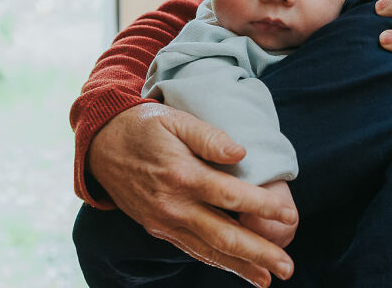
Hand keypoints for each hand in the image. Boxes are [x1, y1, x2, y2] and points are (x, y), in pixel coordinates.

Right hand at [87, 103, 297, 286]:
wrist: (101, 145)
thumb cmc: (146, 126)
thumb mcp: (177, 120)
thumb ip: (209, 137)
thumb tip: (241, 153)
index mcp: (182, 175)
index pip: (230, 195)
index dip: (263, 207)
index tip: (291, 216)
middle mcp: (173, 206)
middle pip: (223, 235)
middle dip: (258, 254)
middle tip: (288, 267)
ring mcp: (164, 222)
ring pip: (208, 250)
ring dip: (241, 267)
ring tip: (269, 278)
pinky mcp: (158, 229)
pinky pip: (192, 250)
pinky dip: (217, 262)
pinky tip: (239, 270)